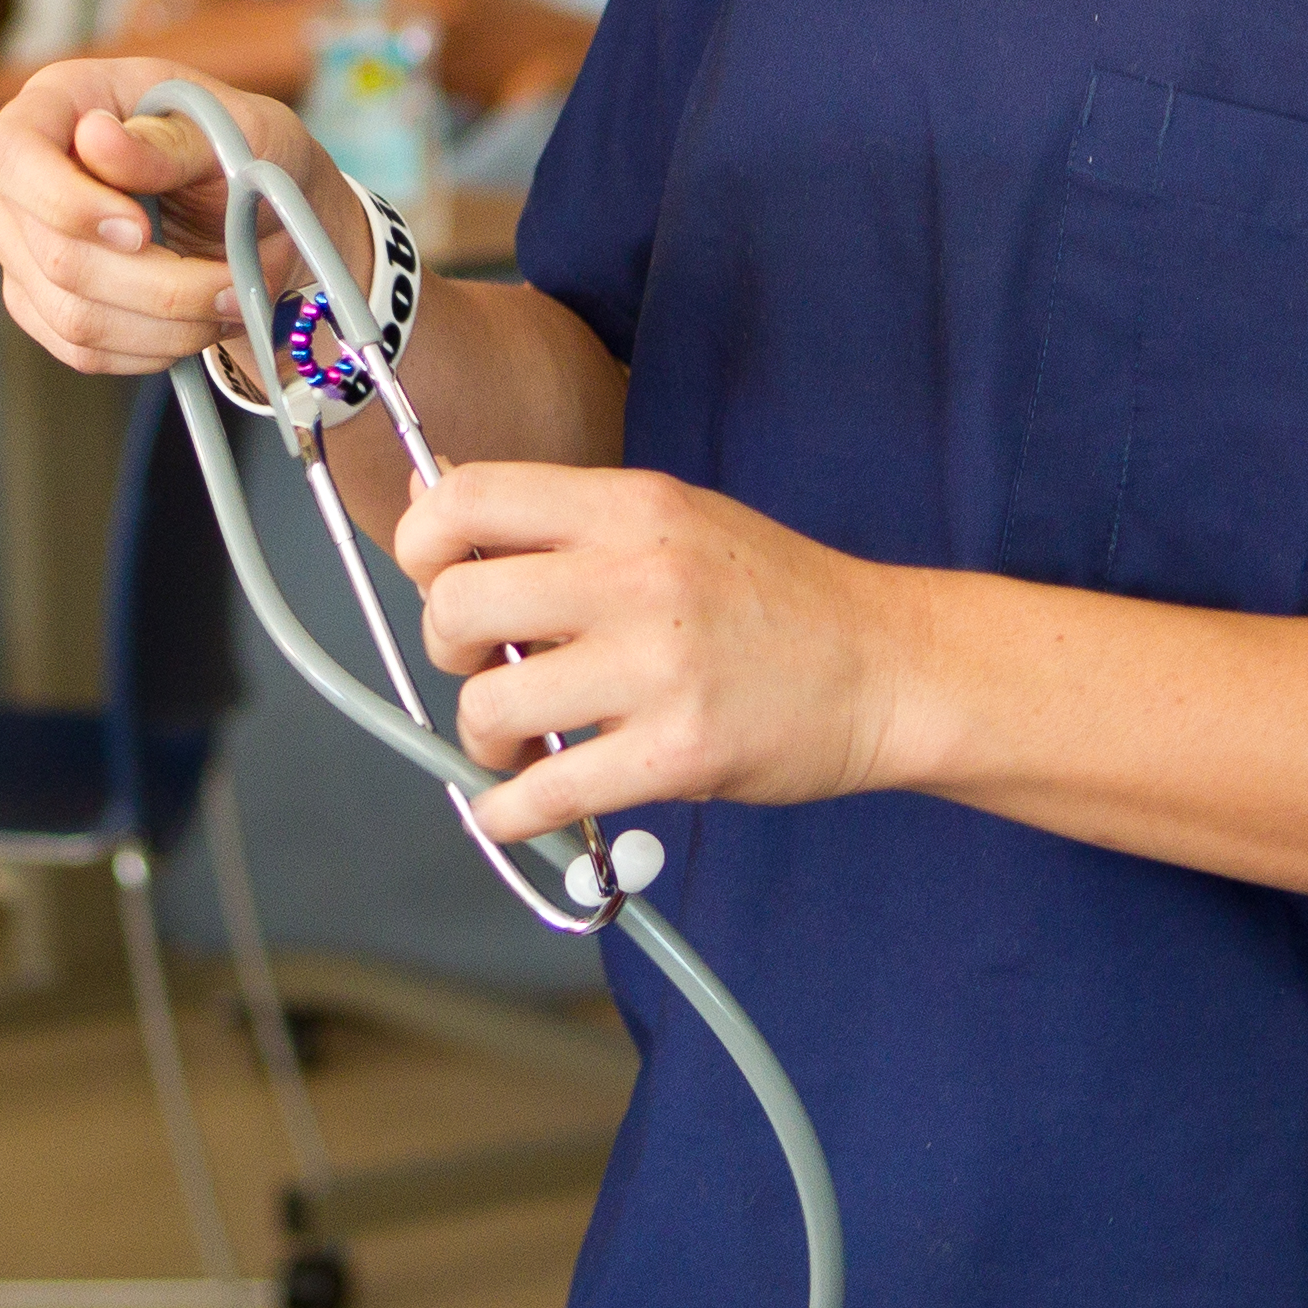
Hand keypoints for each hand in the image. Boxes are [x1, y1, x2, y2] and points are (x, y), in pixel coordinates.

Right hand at [0, 57, 359, 380]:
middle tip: (234, 284)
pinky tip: (195, 321)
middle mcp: (28, 176)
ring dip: (169, 324)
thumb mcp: (236, 129)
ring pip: (74, 314)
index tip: (139, 230)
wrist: (264, 220)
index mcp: (64, 101)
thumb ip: (168, 139)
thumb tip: (96, 138)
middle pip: (57, 255)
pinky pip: (83, 350)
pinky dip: (153, 347)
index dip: (62, 201)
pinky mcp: (44, 305)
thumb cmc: (249, 152)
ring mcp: (26, 246)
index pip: (10, 154)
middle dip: (161, 285)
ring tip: (230, 300)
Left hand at [394, 464, 919, 845]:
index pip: (468, 499)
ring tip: (514, 744)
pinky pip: (549, 793)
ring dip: (480, 740)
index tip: (434, 576)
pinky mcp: (679, 753)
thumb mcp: (670, 518)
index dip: (421, 542)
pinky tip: (514, 808)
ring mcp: (660, 668)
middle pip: (457, 606)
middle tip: (481, 667)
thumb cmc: (772, 596)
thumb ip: (561, 518)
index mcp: (630, 506)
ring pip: (490, 709)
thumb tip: (436, 494)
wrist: (886, 665)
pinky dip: (508, 813)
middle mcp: (638, 576)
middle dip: (445, 649)